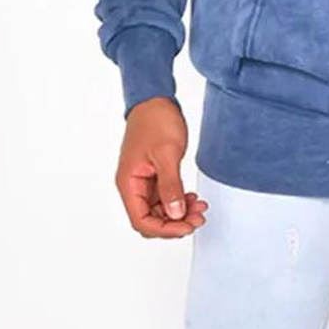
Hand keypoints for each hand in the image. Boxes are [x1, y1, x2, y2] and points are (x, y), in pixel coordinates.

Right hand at [115, 96, 207, 238]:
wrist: (155, 99)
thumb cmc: (155, 120)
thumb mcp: (166, 154)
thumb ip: (171, 185)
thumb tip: (175, 214)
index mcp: (129, 183)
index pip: (141, 220)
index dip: (164, 229)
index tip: (185, 226)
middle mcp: (134, 185)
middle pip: (151, 218)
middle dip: (175, 222)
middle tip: (198, 218)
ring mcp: (144, 180)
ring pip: (161, 209)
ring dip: (180, 212)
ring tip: (199, 208)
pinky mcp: (155, 174)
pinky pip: (166, 196)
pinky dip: (179, 199)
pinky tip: (193, 198)